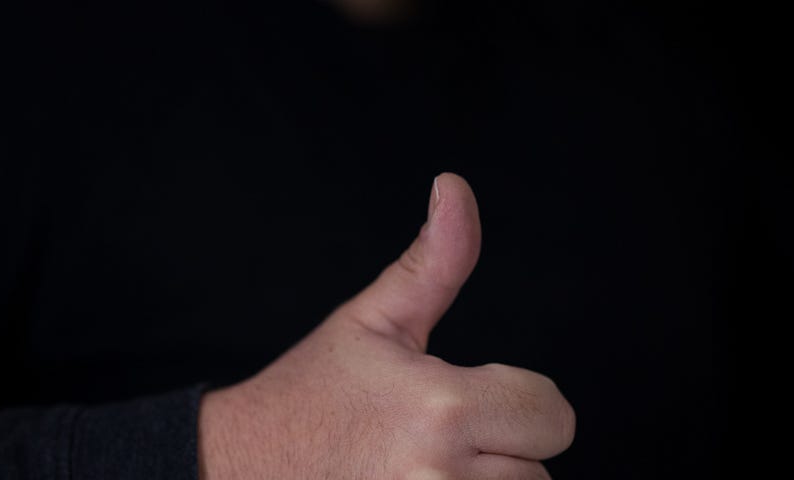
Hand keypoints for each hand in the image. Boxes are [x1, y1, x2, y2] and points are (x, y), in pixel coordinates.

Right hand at [199, 173, 574, 478]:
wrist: (240, 467)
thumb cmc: (309, 395)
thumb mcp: (372, 321)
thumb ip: (433, 261)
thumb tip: (455, 186)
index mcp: (441, 408)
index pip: (553, 415)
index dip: (522, 403)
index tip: (470, 401)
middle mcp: (441, 474)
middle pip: (538, 469)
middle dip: (502, 451)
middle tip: (439, 438)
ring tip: (428, 466)